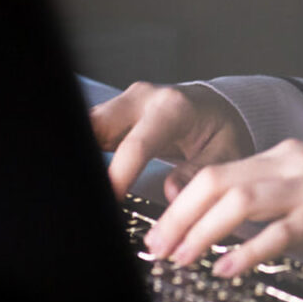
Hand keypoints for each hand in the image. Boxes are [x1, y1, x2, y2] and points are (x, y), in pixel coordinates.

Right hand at [90, 81, 254, 199]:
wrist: (217, 108)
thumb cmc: (221, 130)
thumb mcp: (225, 152)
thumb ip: (199, 172)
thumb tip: (172, 192)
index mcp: (172, 108)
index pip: (136, 144)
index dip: (118, 175)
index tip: (109, 202)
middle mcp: (143, 99)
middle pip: (98, 124)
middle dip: (85, 157)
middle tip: (82, 195)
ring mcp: (125, 103)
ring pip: (86, 124)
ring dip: (81, 155)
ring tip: (77, 191)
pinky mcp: (114, 113)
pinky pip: (89, 130)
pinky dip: (83, 153)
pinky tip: (82, 177)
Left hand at [143, 139, 302, 276]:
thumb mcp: (302, 176)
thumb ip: (263, 186)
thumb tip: (213, 210)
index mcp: (280, 154)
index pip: (216, 171)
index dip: (181, 202)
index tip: (160, 229)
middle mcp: (289, 163)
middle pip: (218, 181)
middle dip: (180, 216)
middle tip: (158, 246)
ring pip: (240, 201)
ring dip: (203, 231)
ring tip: (182, 257)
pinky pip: (280, 231)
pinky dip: (247, 250)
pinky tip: (228, 267)